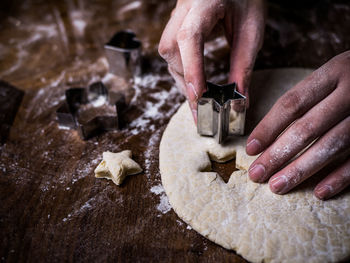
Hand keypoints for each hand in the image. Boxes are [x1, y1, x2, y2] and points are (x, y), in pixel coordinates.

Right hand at [158, 0, 264, 121]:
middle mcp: (183, 8)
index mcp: (203, 3)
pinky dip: (184, 70)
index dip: (192, 69)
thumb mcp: (251, 29)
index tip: (199, 97)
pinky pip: (173, 50)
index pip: (190, 37)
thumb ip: (243, 66)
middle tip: (202, 107)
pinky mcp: (178, 23)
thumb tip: (238, 102)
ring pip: (168, 52)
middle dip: (185, 80)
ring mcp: (177, 15)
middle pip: (171, 49)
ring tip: (199, 100)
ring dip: (182, 78)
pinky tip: (196, 82)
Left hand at [246, 51, 349, 199]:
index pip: (292, 104)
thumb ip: (307, 97)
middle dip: (278, 154)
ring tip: (278, 185)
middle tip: (257, 174)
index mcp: (333, 73)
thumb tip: (268, 135)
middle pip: (307, 128)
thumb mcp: (332, 75)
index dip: (268, 128)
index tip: (251, 149)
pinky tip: (320, 192)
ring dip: (301, 169)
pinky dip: (340, 178)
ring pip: (331, 145)